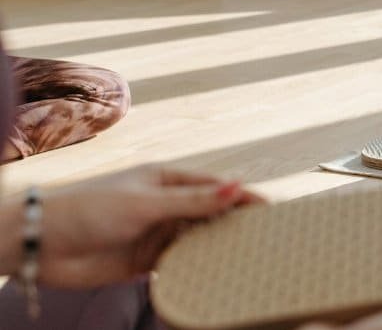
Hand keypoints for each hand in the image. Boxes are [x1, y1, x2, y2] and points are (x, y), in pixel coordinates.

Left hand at [37, 164, 262, 287]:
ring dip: (216, 247)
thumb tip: (237, 186)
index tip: (270, 207)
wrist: (40, 245)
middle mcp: (163, 205)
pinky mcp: (144, 260)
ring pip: (196, 239)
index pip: (214, 185)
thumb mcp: (147, 202)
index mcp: (165, 179)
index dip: (241, 195)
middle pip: (209, 213)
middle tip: (266, 236)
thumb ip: (193, 201)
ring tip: (248, 257)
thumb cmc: (90, 210)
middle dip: (234, 222)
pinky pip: (179, 263)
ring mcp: (155, 232)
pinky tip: (214, 274)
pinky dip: (195, 267)